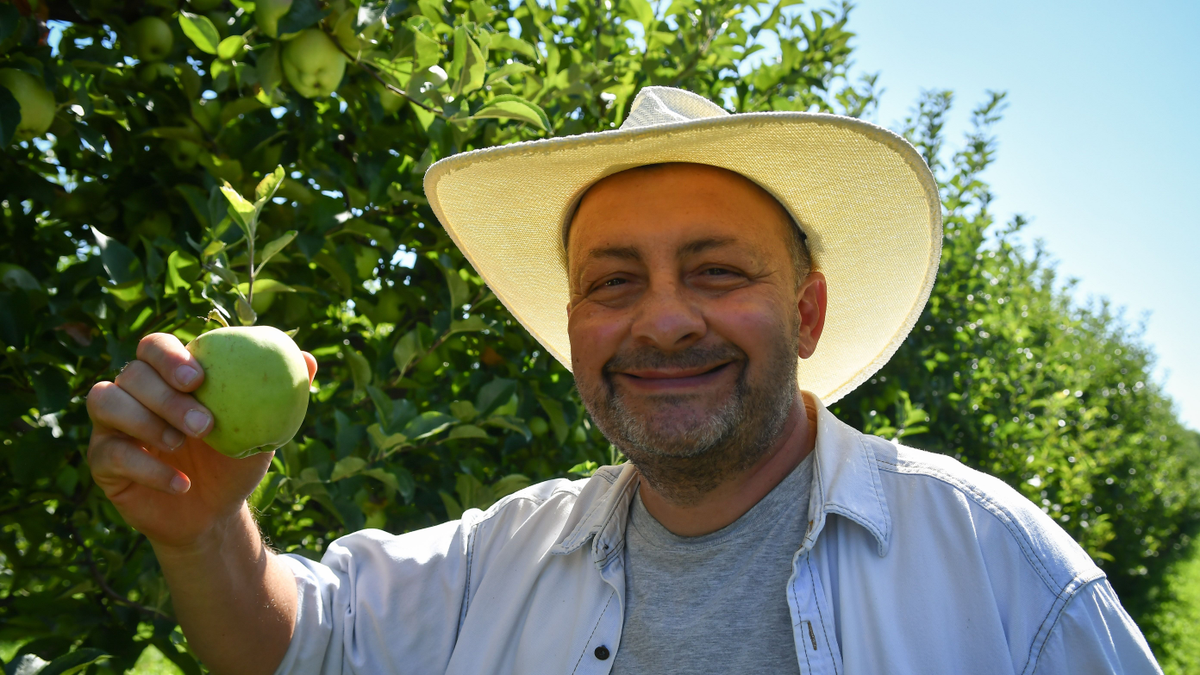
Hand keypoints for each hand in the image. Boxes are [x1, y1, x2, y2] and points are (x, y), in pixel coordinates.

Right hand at [86, 333, 317, 550]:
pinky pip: (110, 453)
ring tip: (182, 445)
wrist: (215, 511)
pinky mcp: (102, 461)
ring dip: (146, 422)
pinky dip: (148, 468)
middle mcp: (134, 392)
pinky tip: (182, 483)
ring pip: (105, 402)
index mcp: (169, 375)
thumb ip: (283, 393)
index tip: (200, 378)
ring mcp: (112, 424)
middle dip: (166, 395)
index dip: (169, 355)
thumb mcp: (265, 427)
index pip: (154, 346)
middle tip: (204, 423)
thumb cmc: (237, 459)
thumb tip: (309, 361)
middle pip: (132, 373)